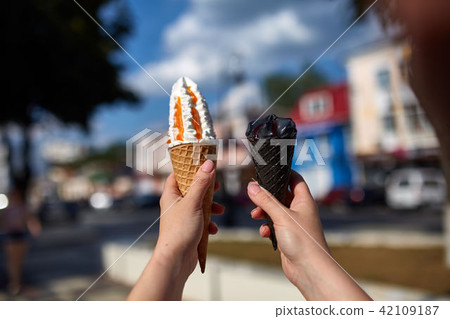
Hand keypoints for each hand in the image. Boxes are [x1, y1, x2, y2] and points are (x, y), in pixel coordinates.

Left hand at [155, 160, 222, 278]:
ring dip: (210, 207)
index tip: (202, 163)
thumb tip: (208, 164)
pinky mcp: (189, 229)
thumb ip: (201, 183)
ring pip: (199, 205)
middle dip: (205, 188)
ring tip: (219, 209)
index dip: (189, 168)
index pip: (177, 175)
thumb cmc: (179, 230)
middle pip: (191, 189)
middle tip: (216, 185)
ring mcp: (182, 217)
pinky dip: (209, 222)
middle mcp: (175, 205)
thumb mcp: (193, 203)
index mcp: (170, 195)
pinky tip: (213, 228)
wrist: (176, 259)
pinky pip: (201, 220)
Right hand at [247, 170, 370, 300]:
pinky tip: (264, 232)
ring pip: (275, 212)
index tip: (270, 171)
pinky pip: (274, 226)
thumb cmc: (303, 241)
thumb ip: (266, 200)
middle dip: (267, 196)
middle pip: (281, 195)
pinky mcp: (288, 237)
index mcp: (304, 201)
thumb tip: (252, 187)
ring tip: (256, 215)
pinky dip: (267, 227)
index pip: (295, 180)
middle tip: (255, 196)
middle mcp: (300, 211)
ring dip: (264, 212)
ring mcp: (294, 224)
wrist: (309, 269)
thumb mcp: (281, 216)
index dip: (284, 174)